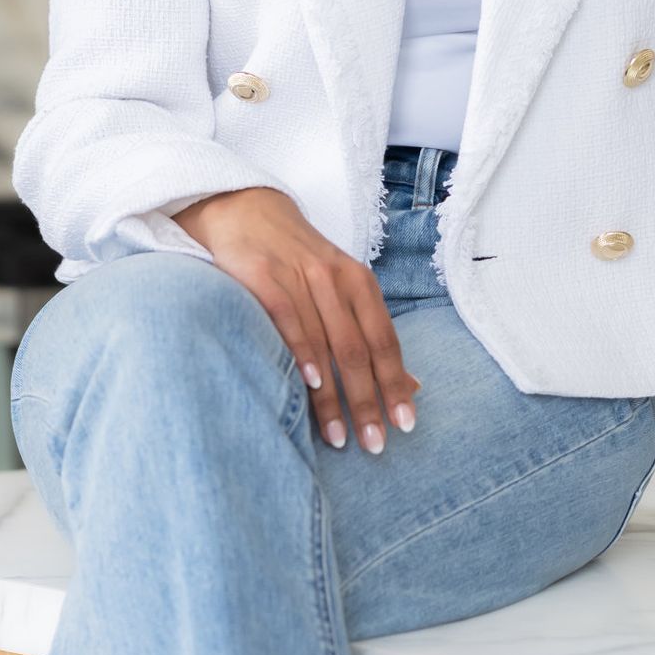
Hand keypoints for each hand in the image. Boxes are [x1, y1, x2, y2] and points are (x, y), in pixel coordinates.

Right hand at [170, 186, 418, 455]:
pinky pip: (287, 317)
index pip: (384, 341)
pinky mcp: (260, 274)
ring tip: (339, 437)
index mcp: (358, 283)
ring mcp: (297, 274)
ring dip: (333, 396)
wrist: (242, 209)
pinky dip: (301, 351)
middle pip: (358, 349)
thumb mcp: (341, 290)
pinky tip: (311, 384)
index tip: (406, 425)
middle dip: (368, 402)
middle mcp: (334, 278)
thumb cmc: (295, 261)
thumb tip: (412, 386)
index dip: (396, 384)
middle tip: (374, 445)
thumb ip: (372, 333)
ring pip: (325, 342)